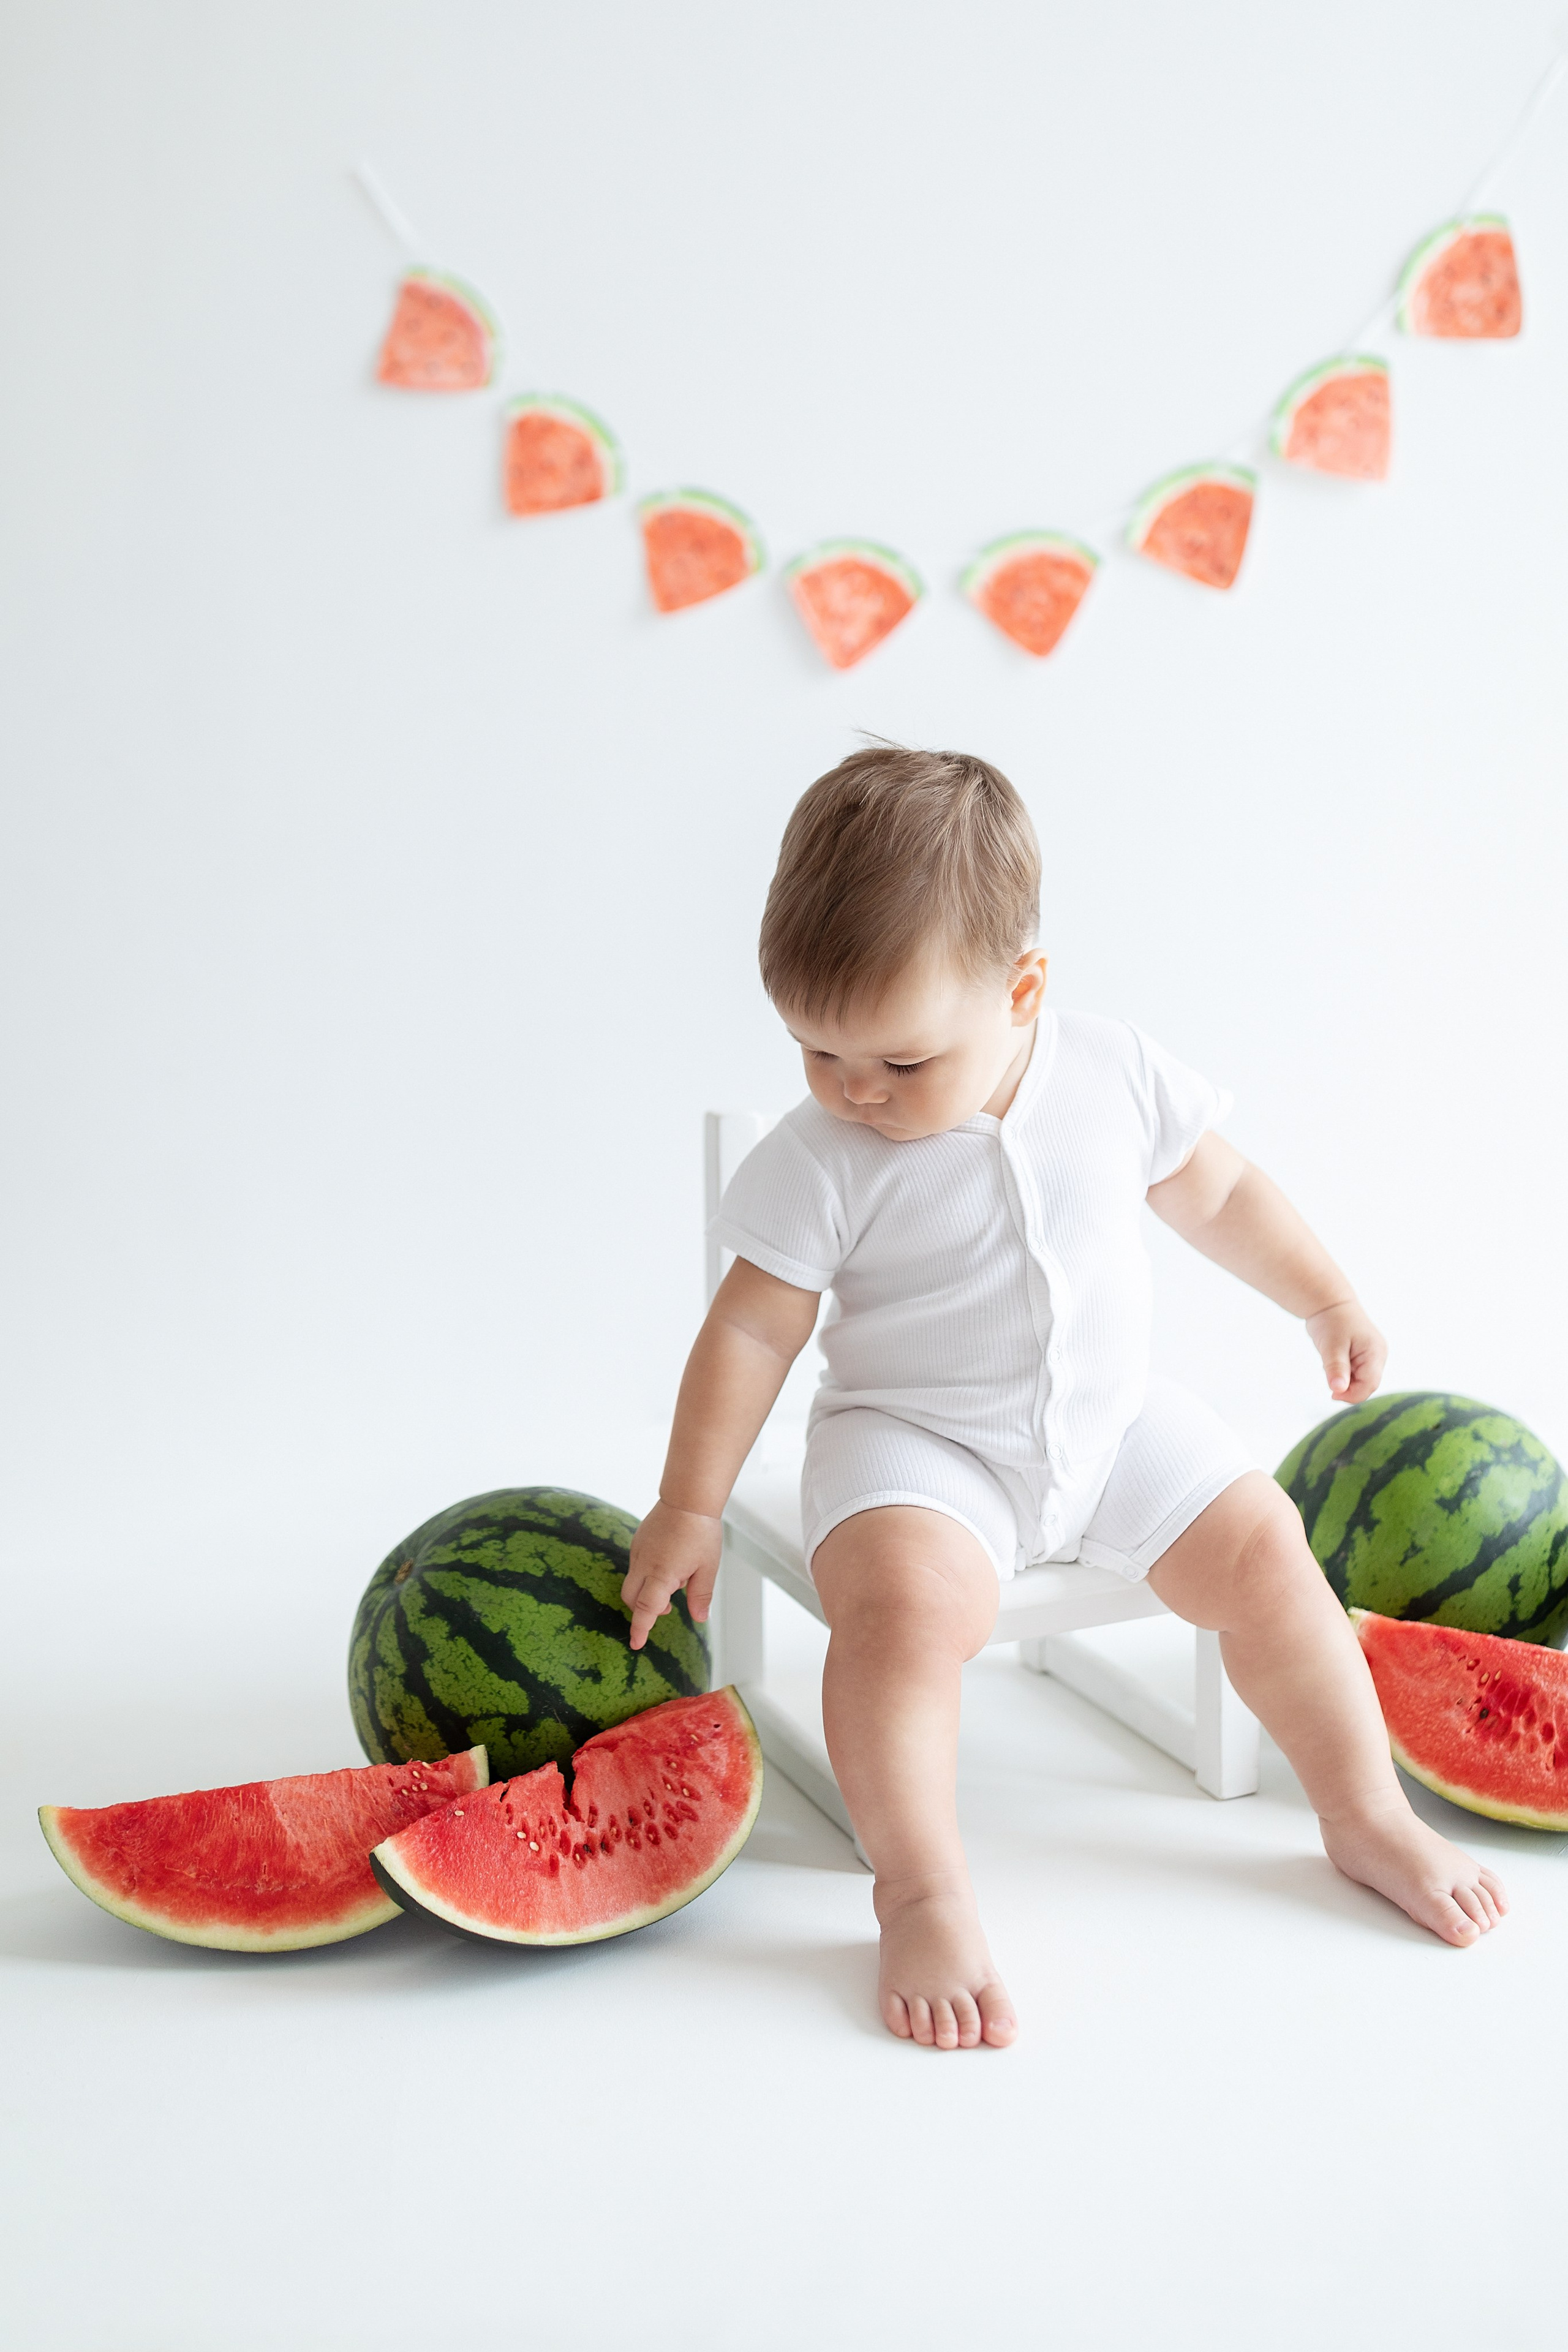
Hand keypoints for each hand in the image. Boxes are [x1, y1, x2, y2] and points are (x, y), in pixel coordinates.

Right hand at [622, 1500, 723, 1650]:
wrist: (688, 1498)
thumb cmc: (700, 1532)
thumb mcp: (707, 1568)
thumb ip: (700, 1596)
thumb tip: (699, 1619)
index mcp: (662, 1574)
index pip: (646, 1609)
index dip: (640, 1628)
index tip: (636, 1644)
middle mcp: (644, 1564)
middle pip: (632, 1599)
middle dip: (644, 1610)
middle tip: (667, 1607)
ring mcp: (638, 1552)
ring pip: (633, 1582)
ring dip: (648, 1591)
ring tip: (676, 1577)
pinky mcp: (637, 1542)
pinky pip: (637, 1566)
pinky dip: (647, 1574)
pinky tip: (669, 1562)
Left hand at [1305, 1298, 1386, 1403]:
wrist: (1329, 1303)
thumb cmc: (1331, 1320)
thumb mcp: (1331, 1346)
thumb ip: (1336, 1368)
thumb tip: (1338, 1390)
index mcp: (1375, 1352)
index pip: (1370, 1385)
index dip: (1352, 1395)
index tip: (1332, 1394)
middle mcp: (1378, 1355)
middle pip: (1366, 1384)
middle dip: (1347, 1387)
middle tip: (1328, 1375)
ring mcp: (1372, 1356)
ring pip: (1360, 1380)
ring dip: (1344, 1379)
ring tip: (1330, 1361)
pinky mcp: (1364, 1356)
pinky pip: (1356, 1373)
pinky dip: (1343, 1373)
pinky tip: (1333, 1360)